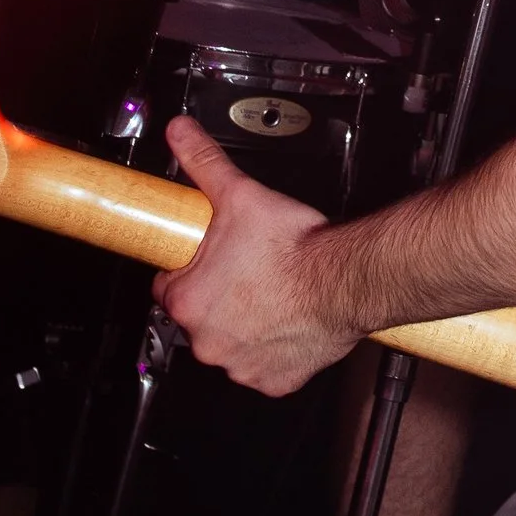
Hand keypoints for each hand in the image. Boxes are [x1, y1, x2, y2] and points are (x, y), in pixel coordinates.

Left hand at [153, 118, 345, 395]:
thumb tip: (180, 133)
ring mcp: (240, 365)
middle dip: (220, 298)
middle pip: (200, 318)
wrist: (346, 278)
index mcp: (188, 301)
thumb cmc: (295, 248)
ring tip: (271, 295)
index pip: (169, 287)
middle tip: (247, 274)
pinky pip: (264, 368)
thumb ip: (203, 163)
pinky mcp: (273, 381)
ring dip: (245, 326)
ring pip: (231, 344)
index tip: (210, 261)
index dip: (190, 269)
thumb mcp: (240, 194)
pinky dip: (274, 350)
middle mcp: (207, 341)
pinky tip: (287, 323)